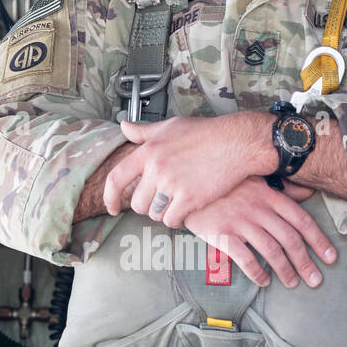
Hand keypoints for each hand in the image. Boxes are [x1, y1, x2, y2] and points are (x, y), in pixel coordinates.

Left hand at [103, 115, 263, 226]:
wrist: (236, 142)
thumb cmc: (206, 133)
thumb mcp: (170, 126)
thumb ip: (144, 132)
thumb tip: (124, 127)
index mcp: (148, 150)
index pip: (116, 178)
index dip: (110, 197)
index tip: (111, 208)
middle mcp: (157, 168)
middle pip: (138, 203)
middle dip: (148, 205)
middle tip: (164, 199)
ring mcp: (172, 184)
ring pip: (155, 213)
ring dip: (164, 212)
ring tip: (178, 201)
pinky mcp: (189, 198)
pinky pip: (172, 220)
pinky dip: (178, 219)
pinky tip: (187, 209)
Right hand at [183, 176, 336, 288]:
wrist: (186, 184)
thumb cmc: (223, 184)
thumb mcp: (254, 180)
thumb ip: (282, 190)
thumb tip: (307, 194)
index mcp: (269, 195)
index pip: (301, 220)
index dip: (319, 241)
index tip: (331, 257)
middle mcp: (258, 208)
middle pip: (290, 239)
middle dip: (306, 262)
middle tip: (315, 280)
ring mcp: (239, 221)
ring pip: (271, 251)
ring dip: (285, 270)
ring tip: (293, 283)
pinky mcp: (221, 234)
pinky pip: (245, 258)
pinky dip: (257, 273)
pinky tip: (264, 282)